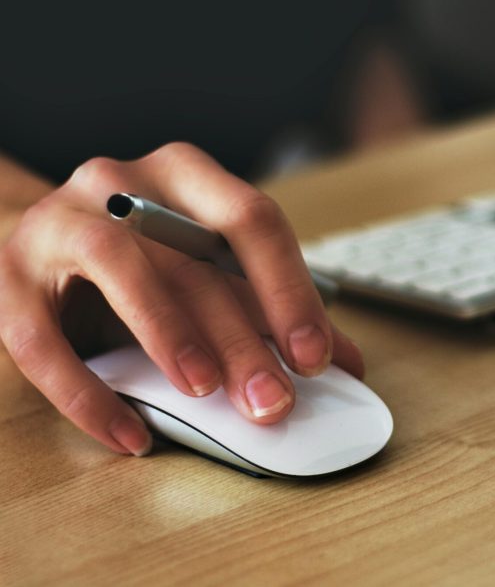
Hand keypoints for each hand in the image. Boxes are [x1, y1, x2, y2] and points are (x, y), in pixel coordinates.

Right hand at [0, 142, 362, 456]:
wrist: (44, 245)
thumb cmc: (142, 258)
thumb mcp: (207, 270)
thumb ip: (269, 308)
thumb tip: (344, 361)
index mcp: (186, 176)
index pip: (252, 219)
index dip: (288, 288)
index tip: (316, 355)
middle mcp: (123, 183)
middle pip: (193, 258)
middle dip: (242, 336)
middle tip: (273, 399)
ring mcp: (60, 223)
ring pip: (120, 268)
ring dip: (170, 334)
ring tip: (206, 393)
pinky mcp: (10, 278)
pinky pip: (42, 339)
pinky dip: (89, 394)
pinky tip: (131, 436)